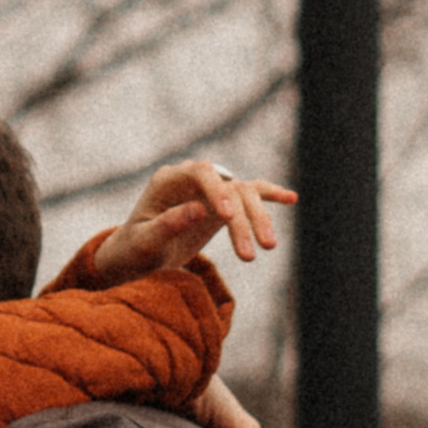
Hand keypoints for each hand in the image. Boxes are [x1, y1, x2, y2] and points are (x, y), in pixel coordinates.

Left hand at [90, 156, 294, 281]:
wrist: (137, 256)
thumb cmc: (136, 249)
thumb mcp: (145, 242)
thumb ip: (168, 225)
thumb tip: (198, 209)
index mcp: (168, 180)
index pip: (200, 171)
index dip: (216, 189)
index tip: (228, 216)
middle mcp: (191, 179)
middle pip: (227, 187)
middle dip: (243, 218)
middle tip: (252, 254)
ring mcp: (208, 189)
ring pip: (243, 194)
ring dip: (258, 218)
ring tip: (269, 247)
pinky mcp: (222, 203)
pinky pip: (249, 195)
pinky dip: (269, 196)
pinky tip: (291, 199)